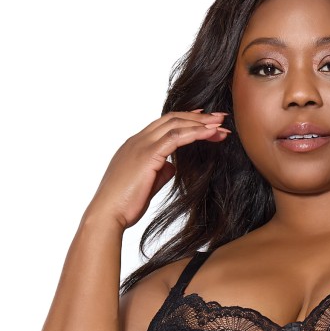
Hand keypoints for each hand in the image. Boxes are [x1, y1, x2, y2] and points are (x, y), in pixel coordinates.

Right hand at [84, 109, 231, 230]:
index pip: (164, 124)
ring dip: (201, 123)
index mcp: (136, 145)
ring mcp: (142, 145)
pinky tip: (210, 133)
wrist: (108, 213)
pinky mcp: (148, 155)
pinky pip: (175, 137)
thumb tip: (172, 166)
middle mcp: (138, 140)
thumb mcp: (147, 184)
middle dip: (198, 117)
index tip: (204, 119)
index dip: (186, 119)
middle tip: (220, 117)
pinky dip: (195, 133)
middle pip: (172, 118)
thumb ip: (160, 171)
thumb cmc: (124, 204)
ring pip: (175, 124)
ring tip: (221, 124)